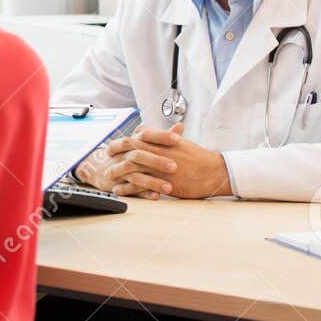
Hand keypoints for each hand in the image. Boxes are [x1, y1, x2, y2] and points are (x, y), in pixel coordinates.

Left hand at [92, 123, 231, 199]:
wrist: (215, 172)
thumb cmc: (199, 158)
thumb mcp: (181, 143)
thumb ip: (163, 137)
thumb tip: (147, 130)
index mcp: (165, 142)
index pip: (138, 136)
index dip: (123, 140)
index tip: (113, 144)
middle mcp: (161, 153)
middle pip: (131, 150)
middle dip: (116, 153)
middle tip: (105, 157)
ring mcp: (162, 168)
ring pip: (133, 168)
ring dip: (118, 171)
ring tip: (108, 175)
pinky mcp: (164, 183)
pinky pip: (141, 186)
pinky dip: (128, 188)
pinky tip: (119, 190)